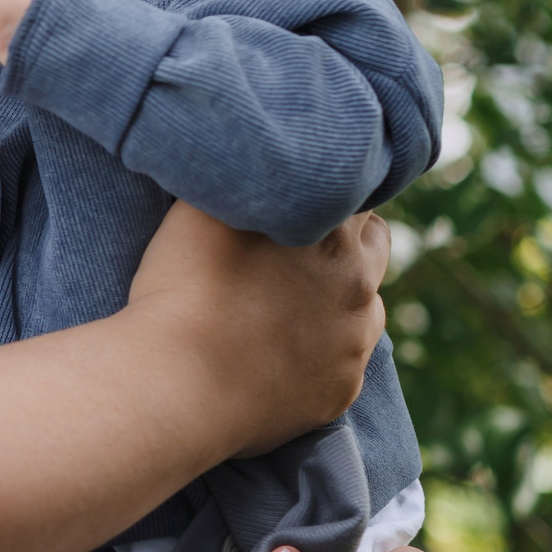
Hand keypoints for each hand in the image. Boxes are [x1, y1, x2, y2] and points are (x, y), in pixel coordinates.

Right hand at [129, 203, 388, 459]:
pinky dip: (317, 352)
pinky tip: (274, 351)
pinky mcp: (340, 389)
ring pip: (364, 305)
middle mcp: (359, 283)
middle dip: (344, 237)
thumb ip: (245, 183)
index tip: (296, 192)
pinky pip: (340, 362)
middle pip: (374, 241)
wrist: (177, 385)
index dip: (324, 186)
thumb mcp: (201, 209)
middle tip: (295, 243)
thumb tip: (254, 161)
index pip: (357, 186)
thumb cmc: (180, 288)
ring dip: (337, 297)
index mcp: (334, 230)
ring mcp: (354, 341)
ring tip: (282, 304)